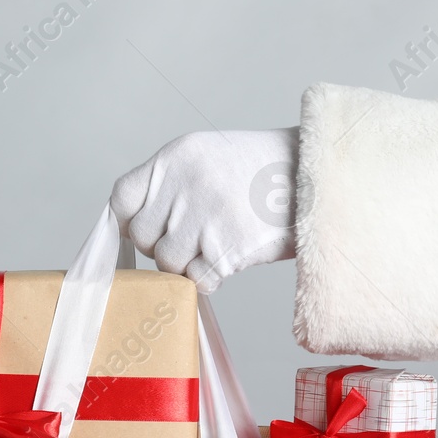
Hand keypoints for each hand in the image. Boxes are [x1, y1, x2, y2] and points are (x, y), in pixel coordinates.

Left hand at [109, 127, 298, 293]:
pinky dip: (210, 278)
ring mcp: (203, 218)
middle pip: (141, 236)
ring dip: (186, 264)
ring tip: (215, 247)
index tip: (146, 229)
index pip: (122, 198)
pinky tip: (229, 259)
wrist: (316, 177)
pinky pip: (196, 280)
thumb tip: (134, 228)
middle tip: (192, 239)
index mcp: (175, 158)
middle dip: (161, 245)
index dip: (128, 220)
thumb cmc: (263, 173)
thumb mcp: (208, 158)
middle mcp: (183, 185)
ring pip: (166, 262)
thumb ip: (170, 185)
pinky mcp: (224, 249)